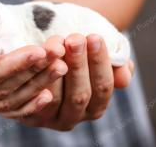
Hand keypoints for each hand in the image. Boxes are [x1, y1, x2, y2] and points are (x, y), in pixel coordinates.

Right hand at [0, 0, 66, 112]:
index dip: (13, 65)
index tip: (39, 51)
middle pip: (0, 89)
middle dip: (32, 72)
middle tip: (59, 54)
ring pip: (6, 98)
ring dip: (36, 83)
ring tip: (61, 65)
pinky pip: (4, 105)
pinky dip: (27, 100)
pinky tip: (48, 92)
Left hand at [0, 34, 133, 130]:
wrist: (46, 56)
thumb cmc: (76, 54)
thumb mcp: (95, 56)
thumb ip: (115, 66)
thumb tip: (125, 77)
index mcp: (95, 106)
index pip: (102, 88)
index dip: (100, 63)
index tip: (94, 37)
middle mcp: (74, 116)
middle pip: (80, 94)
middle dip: (79, 64)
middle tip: (74, 39)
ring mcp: (51, 118)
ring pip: (56, 98)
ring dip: (56, 70)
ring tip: (55, 46)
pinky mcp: (29, 115)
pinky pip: (32, 102)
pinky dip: (36, 81)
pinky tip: (38, 60)